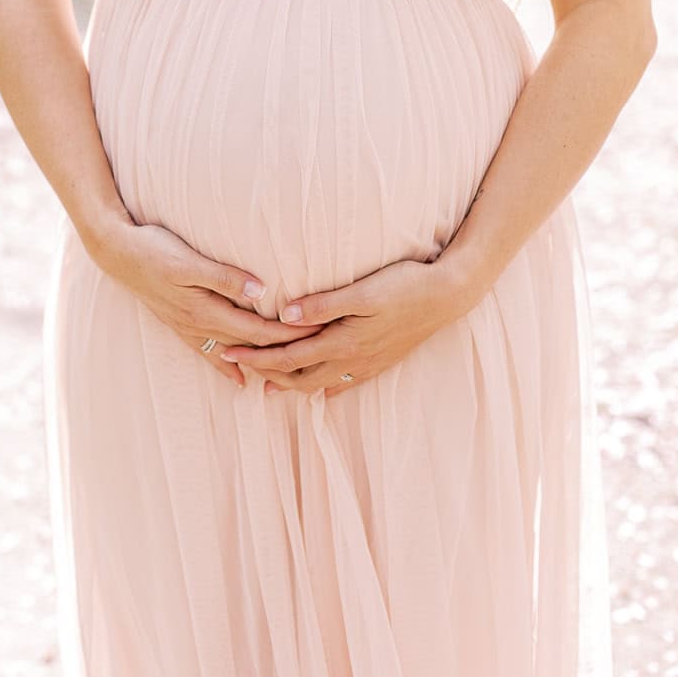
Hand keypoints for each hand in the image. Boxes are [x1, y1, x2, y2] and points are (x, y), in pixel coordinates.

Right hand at [85, 217, 322, 390]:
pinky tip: (238, 379)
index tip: (316, 336)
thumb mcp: (189, 261)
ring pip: (232, 352)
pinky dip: (227, 365)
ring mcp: (189, 327)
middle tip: (313, 357)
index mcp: (206, 311)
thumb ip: (225, 278)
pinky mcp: (180, 323)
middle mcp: (199, 325)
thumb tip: (260, 292)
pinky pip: (209, 351)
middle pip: (250, 346)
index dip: (288, 334)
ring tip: (285, 375)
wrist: (116, 253)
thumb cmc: (154, 250)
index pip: (258, 329)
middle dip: (282, 352)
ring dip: (259, 362)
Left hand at [219, 256, 458, 399]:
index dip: (257, 357)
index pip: (289, 357)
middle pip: (299, 376)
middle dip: (266, 373)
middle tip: (237, 368)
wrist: (448, 296)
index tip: (229, 351)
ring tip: (269, 387)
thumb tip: (285, 315)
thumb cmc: (405, 285)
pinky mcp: (381, 361)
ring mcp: (368, 364)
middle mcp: (352, 360)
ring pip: (320, 384)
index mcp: (343, 342)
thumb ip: (323, 304)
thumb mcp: (363, 291)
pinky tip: (320, 391)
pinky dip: (324, 388)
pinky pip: (345, 383)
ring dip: (291, 385)